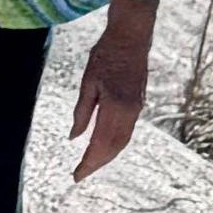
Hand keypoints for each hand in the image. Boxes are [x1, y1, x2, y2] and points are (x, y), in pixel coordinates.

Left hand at [67, 0, 155, 179]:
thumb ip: (82, 112)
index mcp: (115, 107)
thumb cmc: (106, 54)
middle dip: (97, 163)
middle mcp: (129, 112)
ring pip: (122, 141)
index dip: (89, 163)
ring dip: (107, 156)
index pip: (100, 144)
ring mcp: (136, 108)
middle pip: (113, 147)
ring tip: (91, 164)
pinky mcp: (138, 103)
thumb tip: (74, 137)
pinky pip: (127, 131)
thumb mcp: (88, 82)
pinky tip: (104, 146)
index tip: (77, 175)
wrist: (131, 36)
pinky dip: (115, 144)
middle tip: (80, 174)